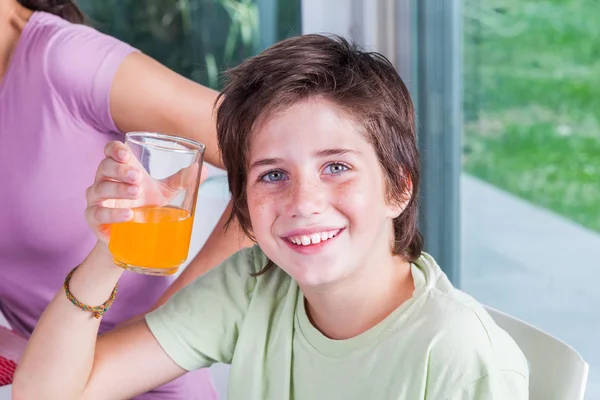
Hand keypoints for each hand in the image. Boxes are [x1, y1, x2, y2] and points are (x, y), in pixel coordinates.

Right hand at [85, 141, 207, 243]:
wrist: (132, 237)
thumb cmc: (145, 207)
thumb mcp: (164, 192)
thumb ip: (181, 180)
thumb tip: (204, 169)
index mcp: (120, 169)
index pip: (111, 152)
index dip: (115, 150)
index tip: (126, 154)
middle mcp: (105, 181)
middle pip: (105, 167)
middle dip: (120, 170)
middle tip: (138, 177)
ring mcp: (97, 200)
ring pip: (99, 189)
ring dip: (117, 190)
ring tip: (136, 192)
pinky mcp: (94, 219)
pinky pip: (97, 214)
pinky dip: (112, 214)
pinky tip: (128, 214)